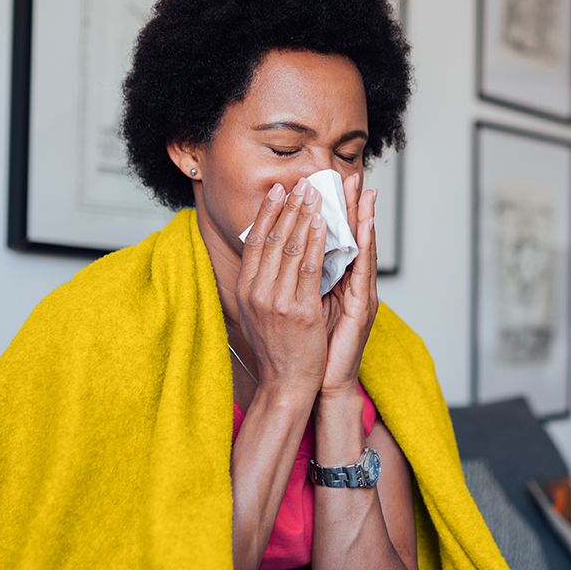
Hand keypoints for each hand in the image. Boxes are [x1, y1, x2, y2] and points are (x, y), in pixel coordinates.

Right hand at [235, 178, 330, 398]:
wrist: (286, 386)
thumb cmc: (277, 351)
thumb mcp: (257, 314)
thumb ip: (260, 285)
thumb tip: (264, 256)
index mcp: (245, 291)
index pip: (255, 242)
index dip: (267, 213)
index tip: (277, 191)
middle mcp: (257, 293)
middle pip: (273, 239)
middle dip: (288, 207)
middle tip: (301, 183)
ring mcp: (277, 301)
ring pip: (292, 248)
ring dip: (305, 216)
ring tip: (315, 194)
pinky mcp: (301, 311)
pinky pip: (310, 268)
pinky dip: (317, 242)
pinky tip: (324, 224)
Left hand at [320, 172, 378, 397]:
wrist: (317, 384)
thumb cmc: (309, 349)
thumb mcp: (301, 306)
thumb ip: (301, 282)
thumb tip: (285, 257)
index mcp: (338, 284)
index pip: (339, 240)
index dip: (339, 213)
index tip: (334, 184)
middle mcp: (353, 287)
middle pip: (354, 238)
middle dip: (353, 206)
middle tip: (351, 175)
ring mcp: (360, 296)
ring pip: (362, 248)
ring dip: (363, 217)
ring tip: (362, 190)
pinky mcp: (362, 308)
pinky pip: (362, 269)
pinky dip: (361, 245)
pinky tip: (359, 224)